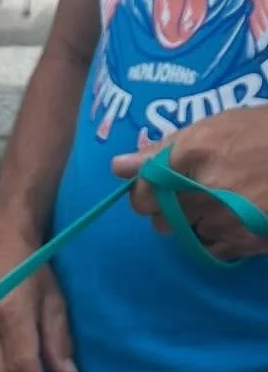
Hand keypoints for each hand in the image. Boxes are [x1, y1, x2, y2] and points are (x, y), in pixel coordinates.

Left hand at [113, 111, 267, 260]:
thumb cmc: (265, 132)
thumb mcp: (219, 124)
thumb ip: (165, 147)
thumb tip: (117, 166)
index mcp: (196, 150)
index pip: (142, 188)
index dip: (145, 190)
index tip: (158, 185)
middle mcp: (203, 188)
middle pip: (157, 216)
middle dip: (167, 206)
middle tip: (196, 189)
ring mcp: (222, 218)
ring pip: (182, 233)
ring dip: (193, 220)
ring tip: (225, 197)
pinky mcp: (241, 241)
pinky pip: (209, 247)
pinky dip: (217, 236)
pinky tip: (238, 213)